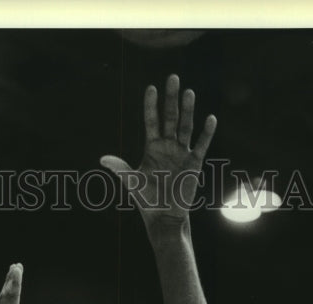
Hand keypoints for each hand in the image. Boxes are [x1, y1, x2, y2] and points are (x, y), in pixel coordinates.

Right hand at [0, 263, 26, 303]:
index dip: (2, 299)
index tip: (5, 290)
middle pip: (2, 299)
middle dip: (7, 284)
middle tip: (13, 270)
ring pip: (7, 294)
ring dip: (11, 279)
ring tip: (16, 266)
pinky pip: (13, 295)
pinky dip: (14, 281)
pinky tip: (16, 270)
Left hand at [101, 75, 216, 224]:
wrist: (164, 216)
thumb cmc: (147, 199)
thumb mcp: (132, 182)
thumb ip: (120, 168)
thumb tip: (102, 159)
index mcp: (152, 146)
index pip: (151, 121)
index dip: (151, 105)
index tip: (151, 87)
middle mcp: (167, 145)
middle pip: (170, 117)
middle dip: (171, 98)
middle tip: (173, 77)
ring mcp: (182, 152)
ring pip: (186, 126)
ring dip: (188, 110)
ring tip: (189, 92)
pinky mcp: (194, 163)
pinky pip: (201, 145)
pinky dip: (206, 133)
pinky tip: (210, 118)